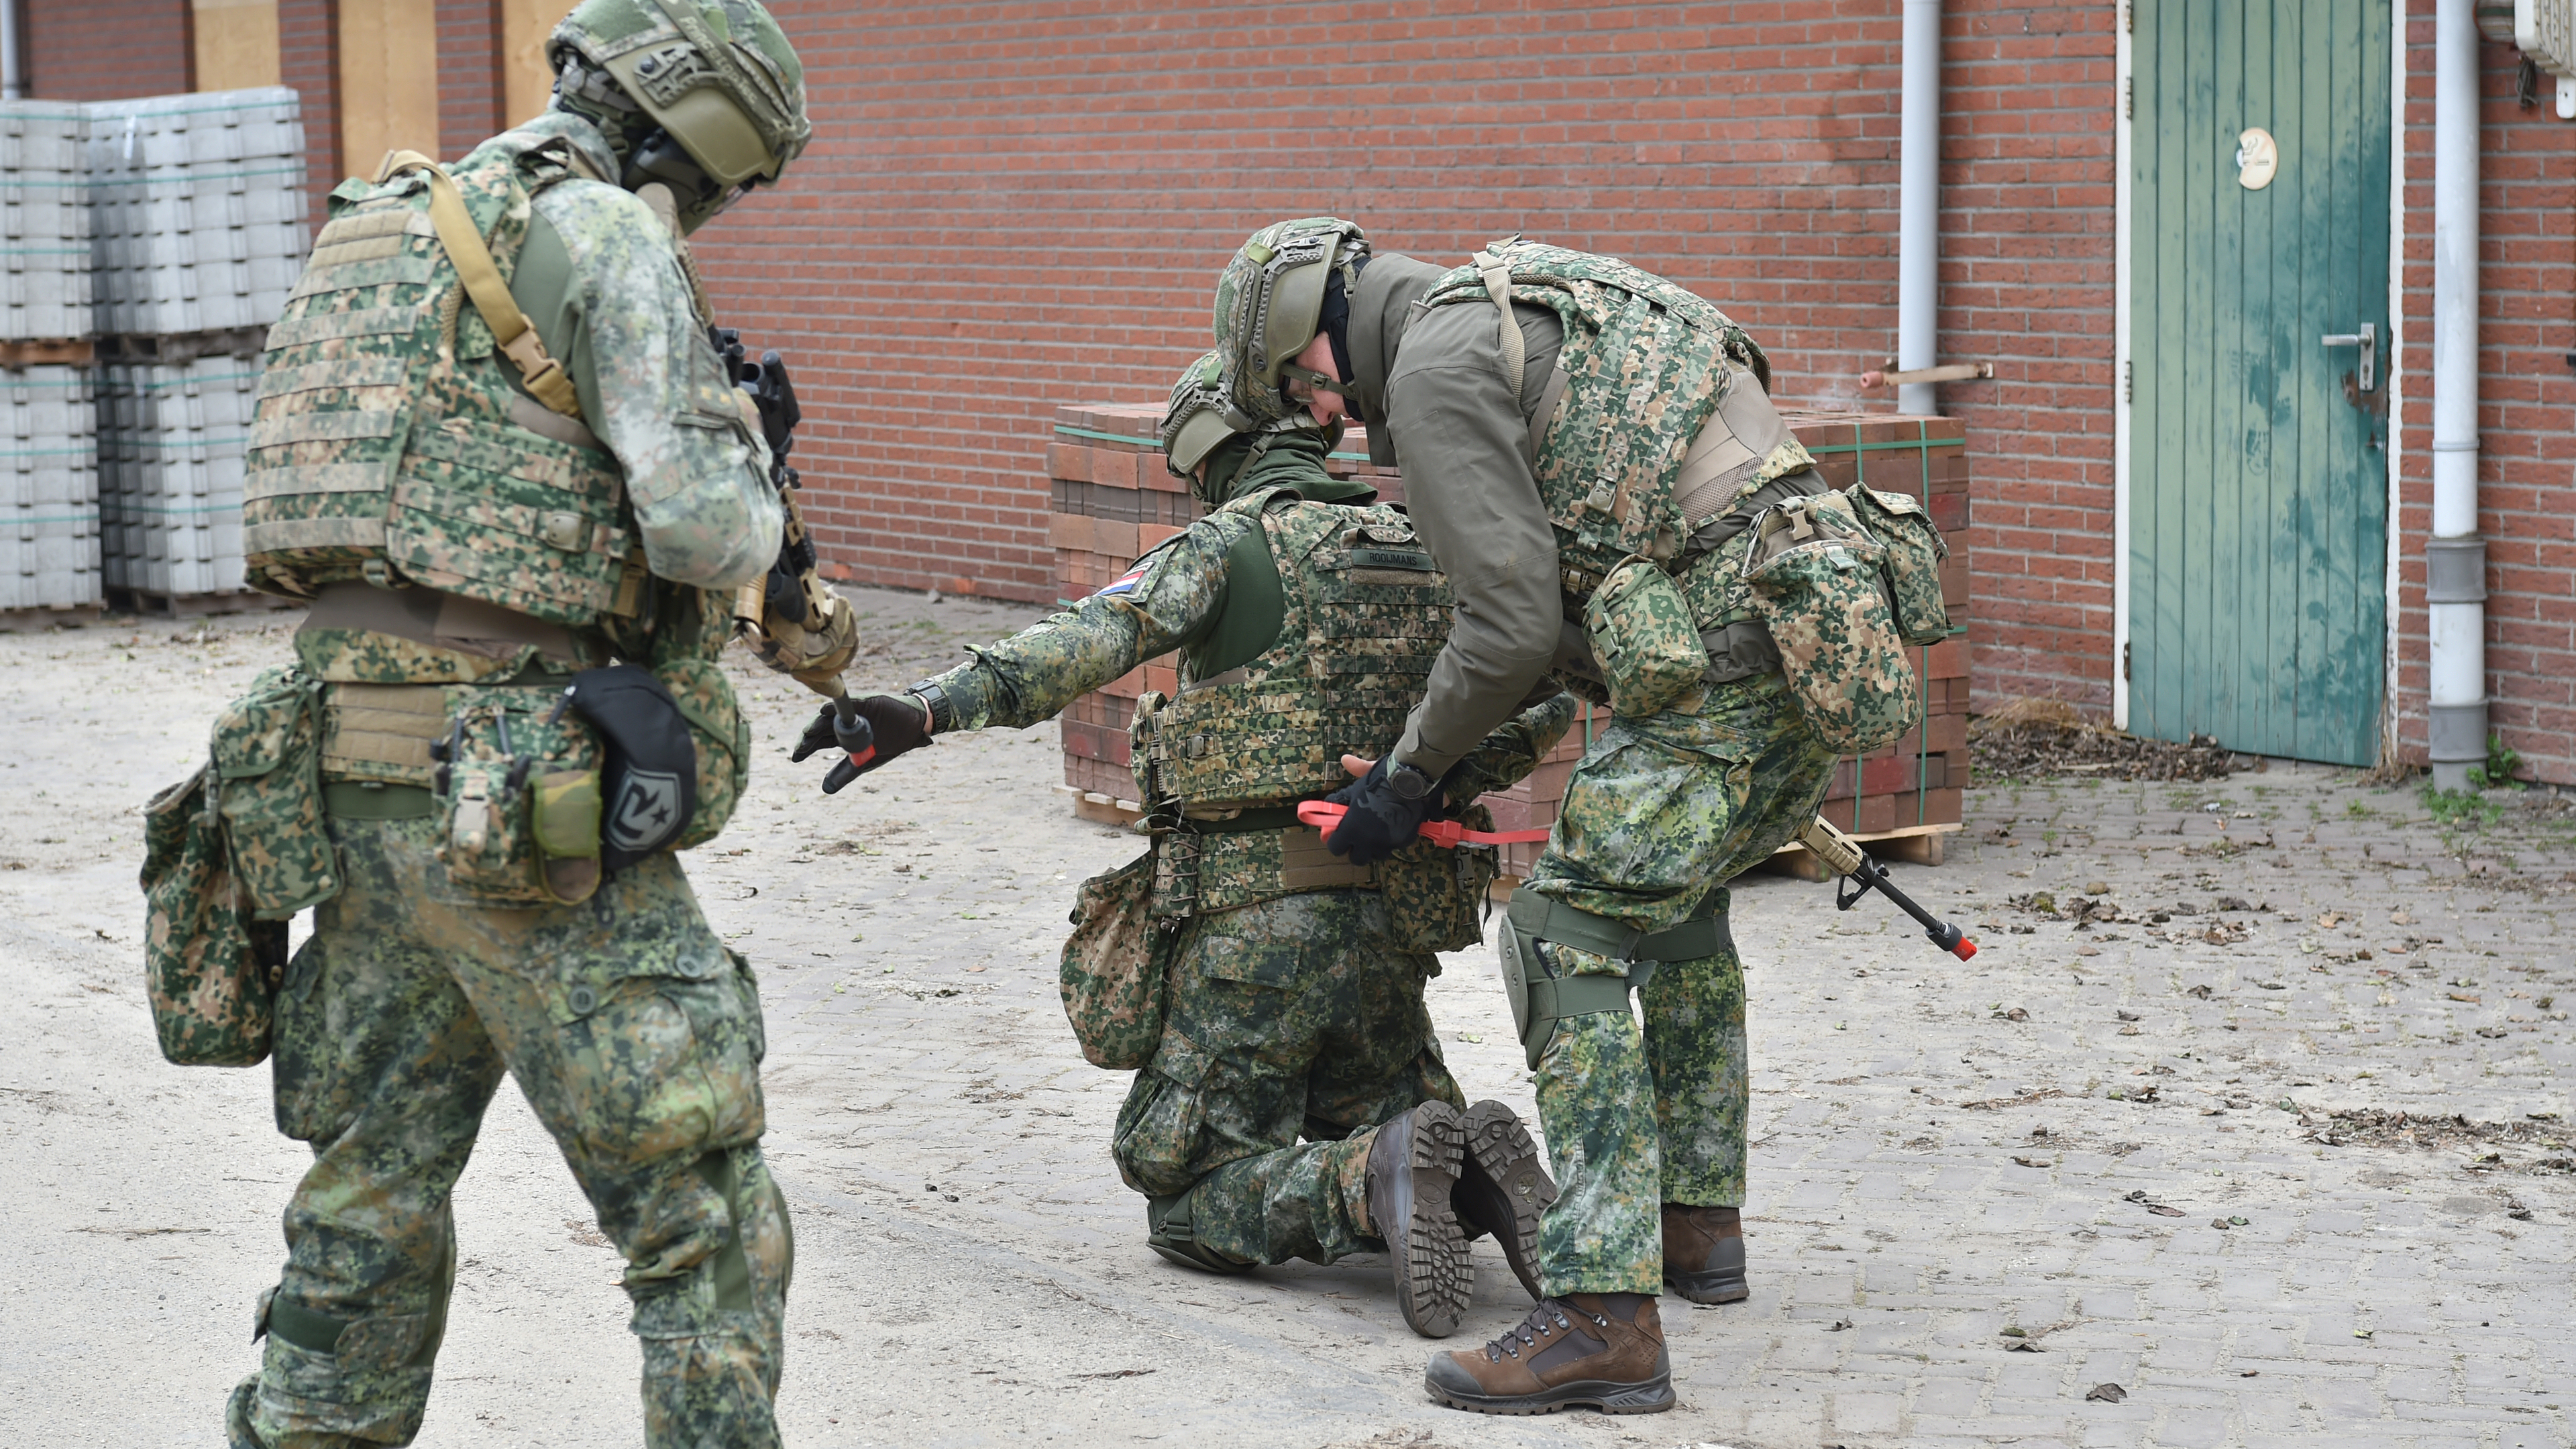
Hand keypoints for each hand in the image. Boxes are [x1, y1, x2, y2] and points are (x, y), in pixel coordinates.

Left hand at [791, 694, 932, 790]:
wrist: (913, 729)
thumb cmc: (889, 743)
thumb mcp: (865, 761)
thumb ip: (846, 772)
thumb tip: (826, 788)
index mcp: (843, 736)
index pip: (819, 741)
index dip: (806, 748)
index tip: (796, 758)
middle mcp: (845, 723)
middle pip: (821, 728)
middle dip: (809, 738)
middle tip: (800, 748)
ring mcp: (854, 712)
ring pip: (831, 716)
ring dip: (818, 723)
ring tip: (808, 732)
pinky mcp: (866, 703)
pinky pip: (850, 705)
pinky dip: (837, 707)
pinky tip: (824, 711)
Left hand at [1321, 754, 1440, 864]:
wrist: (1412, 780)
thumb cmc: (1380, 781)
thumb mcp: (1358, 785)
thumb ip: (1346, 788)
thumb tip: (1344, 762)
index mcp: (1351, 828)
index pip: (1336, 848)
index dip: (1337, 841)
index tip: (1340, 834)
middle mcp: (1368, 841)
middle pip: (1357, 858)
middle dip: (1356, 849)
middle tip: (1358, 837)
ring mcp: (1387, 843)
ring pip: (1377, 854)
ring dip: (1374, 847)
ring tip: (1377, 832)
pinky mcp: (1404, 841)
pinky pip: (1394, 846)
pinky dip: (1392, 840)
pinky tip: (1393, 827)